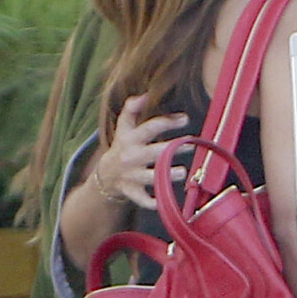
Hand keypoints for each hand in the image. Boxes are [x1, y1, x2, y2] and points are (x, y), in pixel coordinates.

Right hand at [95, 93, 189, 209]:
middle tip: (190, 144)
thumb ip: (132, 109)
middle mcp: (131, 157)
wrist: (106, 175)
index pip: (150, 127)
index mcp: (130, 139)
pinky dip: (152, 202)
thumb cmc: (122, 146)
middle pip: (153, 152)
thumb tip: (144, 95)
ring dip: (166, 175)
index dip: (168, 122)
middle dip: (172, 149)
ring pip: (150, 177)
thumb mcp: (124, 127)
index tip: (184, 119)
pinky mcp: (132, 192)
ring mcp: (131, 176)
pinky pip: (142, 200)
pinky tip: (164, 201)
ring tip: (182, 172)